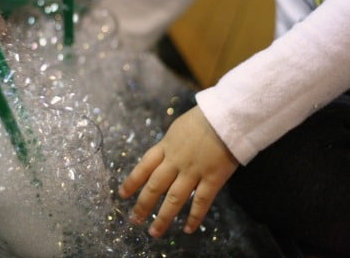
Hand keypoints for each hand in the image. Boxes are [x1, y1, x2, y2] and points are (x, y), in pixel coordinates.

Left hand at [119, 106, 238, 236]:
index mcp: (166, 146)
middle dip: (143, 205)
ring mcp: (193, 171)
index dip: (132, 182)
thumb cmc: (204, 119)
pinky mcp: (213, 178)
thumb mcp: (178, 128)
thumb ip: (170, 145)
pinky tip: (188, 229)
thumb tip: (163, 159)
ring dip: (163, 217)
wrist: (227, 116)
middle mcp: (175, 161)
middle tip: (134, 220)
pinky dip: (194, 217)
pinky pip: (201, 201)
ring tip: (154, 232)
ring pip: (174, 198)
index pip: (143, 166)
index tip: (122, 195)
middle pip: (154, 186)